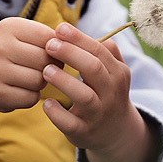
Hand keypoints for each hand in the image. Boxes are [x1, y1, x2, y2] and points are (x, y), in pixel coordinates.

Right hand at [0, 16, 57, 113]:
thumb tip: (75, 47)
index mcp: (9, 26)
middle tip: (43, 69)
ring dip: (42, 83)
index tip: (53, 54)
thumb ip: (48, 38)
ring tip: (30, 79)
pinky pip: (31, 98)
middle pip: (46, 60)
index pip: (50, 37)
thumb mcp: (22, 37)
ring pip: (40, 80)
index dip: (58, 49)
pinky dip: (31, 97)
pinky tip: (21, 91)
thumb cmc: (9, 55)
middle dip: (51, 67)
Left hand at [43, 23, 159, 161]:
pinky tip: (46, 103)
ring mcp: (98, 114)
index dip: (78, 38)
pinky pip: (71, 123)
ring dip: (63, 81)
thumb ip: (103, 51)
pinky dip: (57, 113)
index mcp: (118, 73)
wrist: (116, 132)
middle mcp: (111, 93)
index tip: (59, 29)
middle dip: (70, 54)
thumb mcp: (114, 72)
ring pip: (84, 96)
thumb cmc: (107, 92)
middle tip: (49, 45)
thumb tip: (77, 33)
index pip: (99, 50)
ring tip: (45, 70)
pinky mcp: (84, 132)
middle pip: (93, 69)